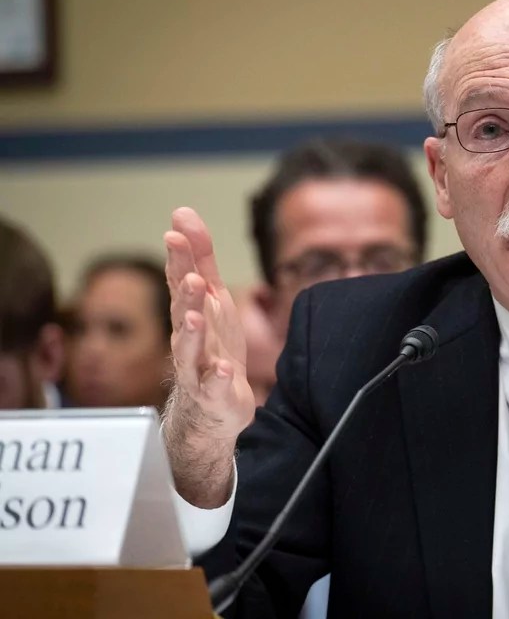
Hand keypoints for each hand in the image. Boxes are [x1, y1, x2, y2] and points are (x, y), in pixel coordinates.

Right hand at [163, 207, 253, 505]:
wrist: (214, 405)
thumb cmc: (212, 345)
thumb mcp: (212, 298)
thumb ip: (200, 259)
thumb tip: (183, 213)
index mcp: (190, 312)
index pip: (180, 282)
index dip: (179, 259)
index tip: (175, 235)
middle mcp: (188, 339)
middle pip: (183, 315)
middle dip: (185, 296)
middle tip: (191, 277)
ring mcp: (198, 368)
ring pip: (190, 351)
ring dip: (193, 333)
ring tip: (197, 316)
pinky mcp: (214, 395)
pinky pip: (213, 387)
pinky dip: (217, 378)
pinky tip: (224, 369)